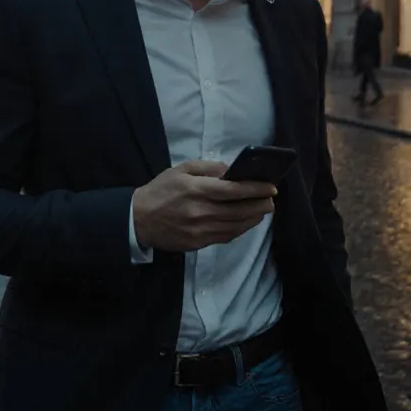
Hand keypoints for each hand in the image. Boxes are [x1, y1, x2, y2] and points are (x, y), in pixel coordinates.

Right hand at [132, 160, 276, 251]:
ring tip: (263, 211)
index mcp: (195, 189)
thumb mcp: (180, 169)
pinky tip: (246, 222)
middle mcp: (200, 211)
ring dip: (253, 218)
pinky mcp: (198, 243)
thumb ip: (207, 168)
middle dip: (259, 205)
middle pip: (238, 210)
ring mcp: (199, 230)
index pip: (232, 190)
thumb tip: (231, 171)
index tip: (271, 187)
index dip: (254, 189)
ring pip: (235, 225)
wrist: (139, 219)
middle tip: (272, 200)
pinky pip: (225, 237)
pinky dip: (240, 229)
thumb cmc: (161, 190)